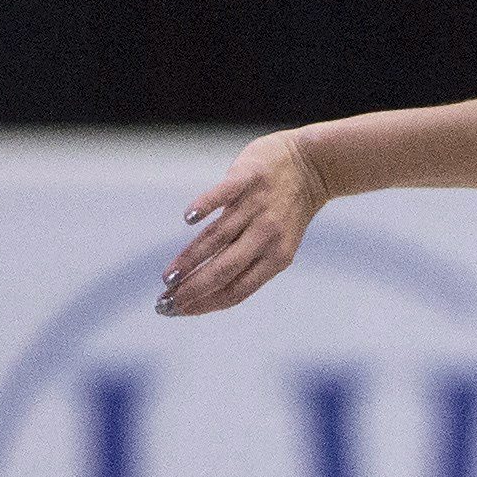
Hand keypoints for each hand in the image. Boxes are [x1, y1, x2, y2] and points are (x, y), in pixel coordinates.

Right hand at [159, 132, 328, 317]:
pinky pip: (224, 193)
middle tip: (164, 300)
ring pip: (219, 237)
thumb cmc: (286, 209)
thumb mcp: (276, 244)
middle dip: (193, 289)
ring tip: (168, 276)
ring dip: (190, 258)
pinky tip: (188, 218)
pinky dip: (206, 205)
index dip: (205, 303)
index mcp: (276, 258)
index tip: (176, 310)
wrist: (313, 165)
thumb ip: (247, 262)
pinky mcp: (249, 176)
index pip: (237, 290)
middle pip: (224, 269)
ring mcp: (258, 206)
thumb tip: (205, 286)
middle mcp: (267, 236)